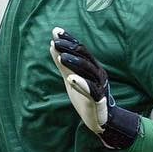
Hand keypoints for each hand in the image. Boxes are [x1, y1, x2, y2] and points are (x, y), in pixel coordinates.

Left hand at [50, 28, 140, 149]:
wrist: (100, 120)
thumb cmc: (86, 98)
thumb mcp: (71, 78)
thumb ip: (62, 64)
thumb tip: (51, 45)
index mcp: (92, 67)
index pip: (80, 50)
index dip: (69, 40)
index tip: (56, 31)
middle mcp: (98, 74)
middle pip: (84, 57)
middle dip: (70, 48)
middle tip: (55, 42)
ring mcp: (99, 86)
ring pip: (88, 72)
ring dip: (74, 63)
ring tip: (61, 58)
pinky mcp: (98, 100)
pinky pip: (91, 91)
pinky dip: (81, 84)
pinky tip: (70, 79)